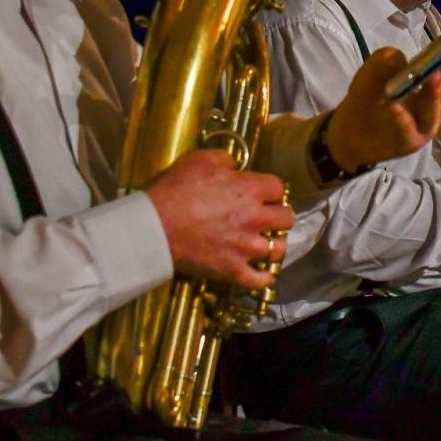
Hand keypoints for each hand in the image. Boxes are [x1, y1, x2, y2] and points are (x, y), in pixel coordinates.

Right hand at [145, 148, 292, 289]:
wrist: (154, 227)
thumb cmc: (175, 190)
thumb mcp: (200, 160)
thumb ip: (226, 161)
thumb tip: (237, 168)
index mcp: (250, 189)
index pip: (278, 188)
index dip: (271, 190)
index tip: (264, 194)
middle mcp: (255, 219)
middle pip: (287, 218)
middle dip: (280, 216)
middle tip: (269, 218)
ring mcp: (246, 247)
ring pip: (279, 249)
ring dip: (276, 245)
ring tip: (267, 243)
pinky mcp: (233, 271)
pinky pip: (260, 280)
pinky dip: (264, 278)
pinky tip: (263, 273)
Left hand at [325, 41, 440, 170]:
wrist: (352, 134)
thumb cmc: (371, 97)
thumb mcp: (374, 70)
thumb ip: (387, 59)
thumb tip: (402, 59)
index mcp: (435, 86)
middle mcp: (437, 106)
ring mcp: (425, 126)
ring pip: (434, 109)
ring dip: (434, 93)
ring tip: (432, 76)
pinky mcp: (409, 142)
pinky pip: (407, 129)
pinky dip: (403, 119)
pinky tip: (395, 108)